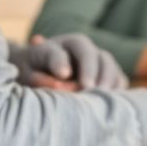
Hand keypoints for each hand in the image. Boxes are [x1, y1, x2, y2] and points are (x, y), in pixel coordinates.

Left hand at [12, 34, 127, 90]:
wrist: (38, 72)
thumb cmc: (32, 71)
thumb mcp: (28, 71)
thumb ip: (40, 77)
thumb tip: (59, 84)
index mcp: (68, 42)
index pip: (73, 46)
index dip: (69, 60)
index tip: (62, 75)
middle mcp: (87, 49)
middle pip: (96, 55)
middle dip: (92, 71)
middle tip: (87, 87)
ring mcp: (100, 62)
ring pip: (110, 66)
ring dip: (106, 81)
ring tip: (97, 98)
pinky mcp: (109, 76)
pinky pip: (118, 80)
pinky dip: (116, 91)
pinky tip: (105, 103)